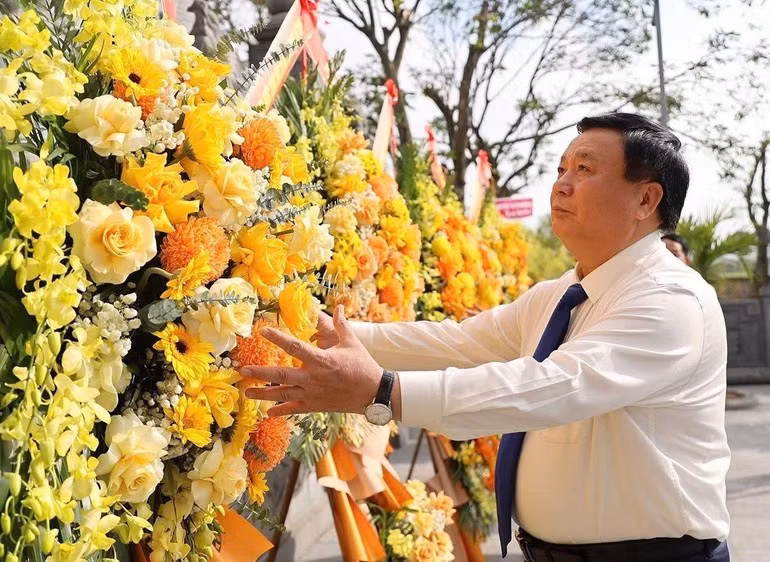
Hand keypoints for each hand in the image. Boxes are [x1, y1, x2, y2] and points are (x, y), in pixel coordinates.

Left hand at [242, 305, 383, 416]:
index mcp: (321, 360)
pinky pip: (294, 408)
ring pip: (283, 393)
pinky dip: (280, 411)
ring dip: (264, 393)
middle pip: (281, 374)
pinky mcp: (315, 405)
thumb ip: (340, 325)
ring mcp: (312, 393)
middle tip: (243, 370)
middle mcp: (313, 377)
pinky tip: (267, 412)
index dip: (278, 338)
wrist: (373, 393)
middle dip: (260, 372)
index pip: (295, 346)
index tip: (263, 331)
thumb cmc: (362, 365)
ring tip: (247, 392)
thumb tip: (338, 306)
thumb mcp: (351, 342)